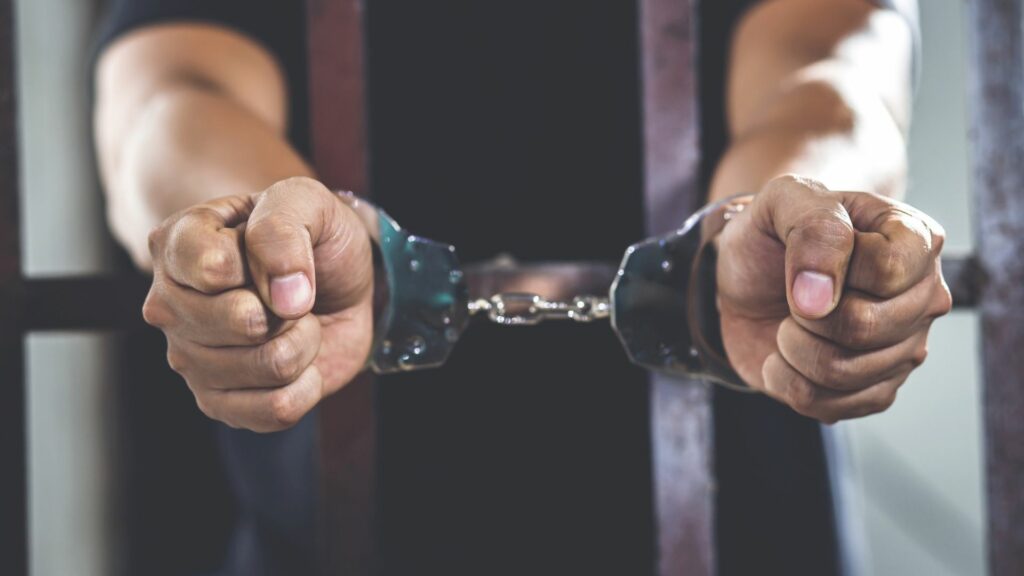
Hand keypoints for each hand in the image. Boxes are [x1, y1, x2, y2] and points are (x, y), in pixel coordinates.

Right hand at [142, 177, 373, 431]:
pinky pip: (275, 410)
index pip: (215, 268)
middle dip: (292, 307)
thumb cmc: (312, 238)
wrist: (336, 285)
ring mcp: (188, 359)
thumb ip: (284, 228)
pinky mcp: (217, 403)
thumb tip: (286, 299)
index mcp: (176, 244)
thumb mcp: (305, 203)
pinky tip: (298, 361)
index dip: (266, 263)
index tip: (279, 251)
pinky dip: (307, 385)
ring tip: (295, 323)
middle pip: (242, 322)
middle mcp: (169, 305)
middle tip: (291, 293)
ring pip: (268, 367)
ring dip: (305, 343)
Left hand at [716, 175, 952, 422]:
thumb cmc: (774, 235)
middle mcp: (923, 297)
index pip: (886, 269)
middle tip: (792, 296)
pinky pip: (829, 406)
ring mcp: (905, 349)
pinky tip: (787, 357)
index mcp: (916, 240)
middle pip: (866, 327)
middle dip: (804, 313)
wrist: (747, 282)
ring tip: (789, 324)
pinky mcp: (876, 390)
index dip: (827, 268)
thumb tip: (820, 300)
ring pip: (843, 371)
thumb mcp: (785, 202)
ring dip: (792, 348)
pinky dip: (788, 382)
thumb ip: (814, 228)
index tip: (801, 253)